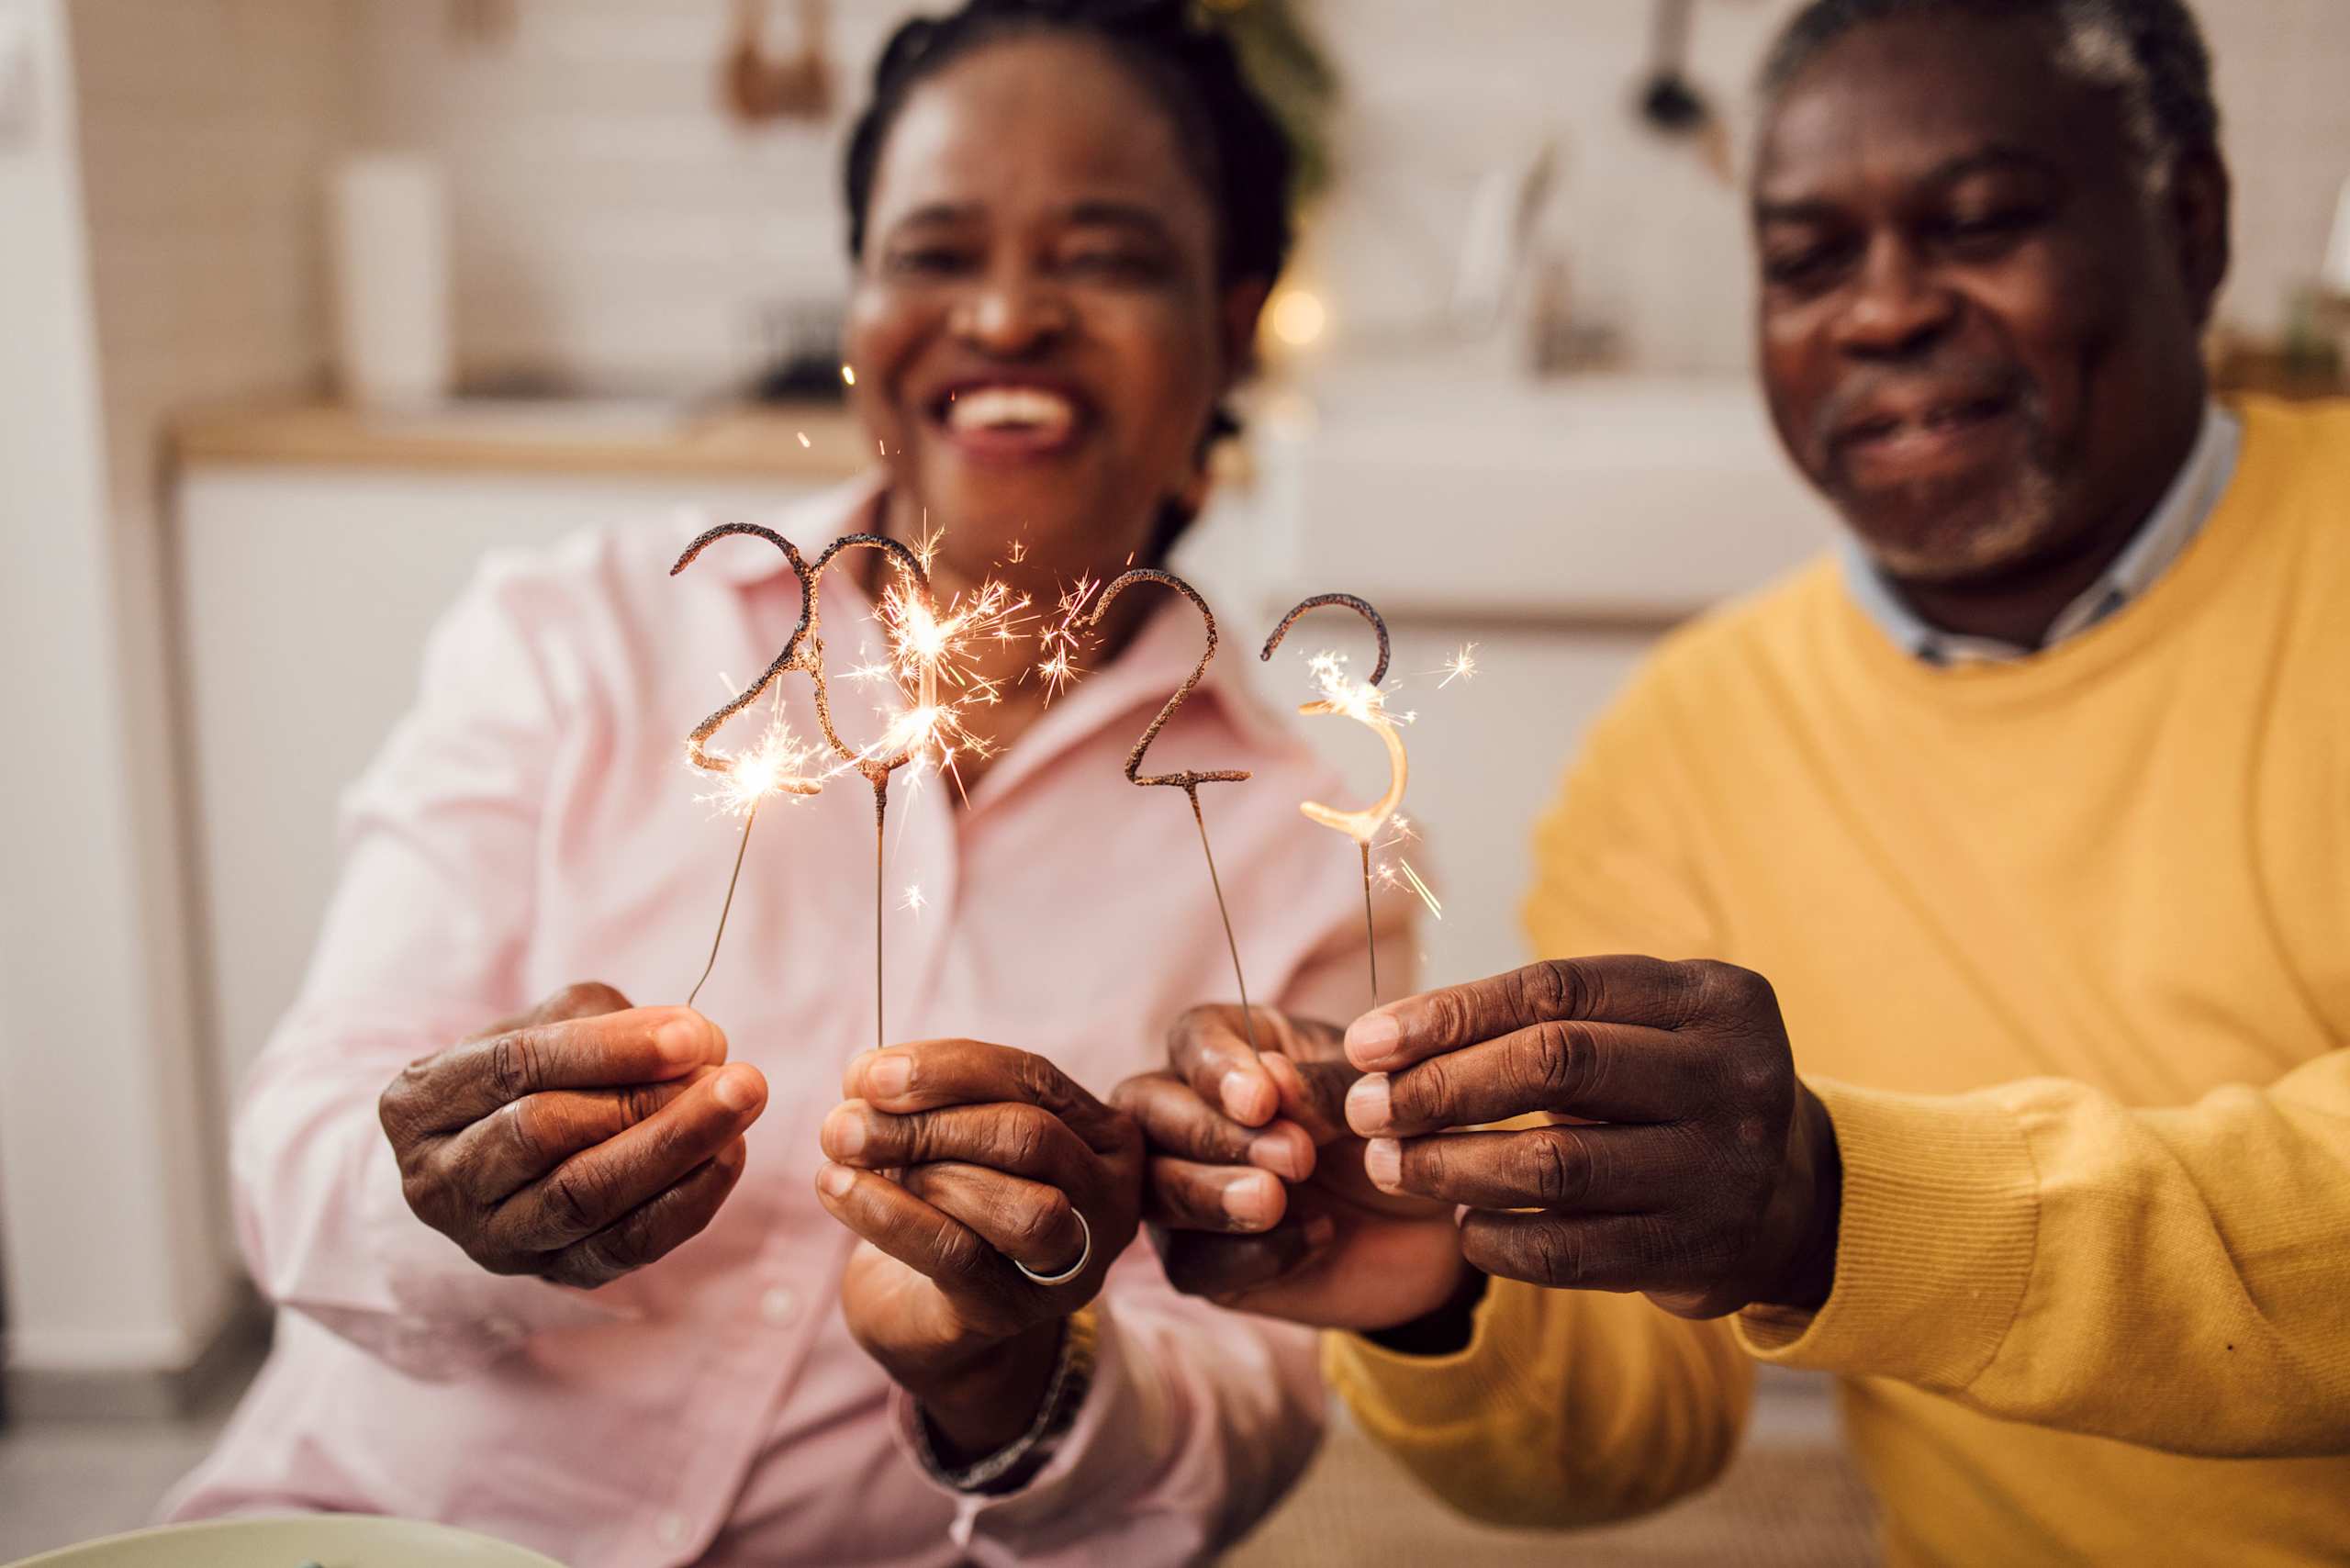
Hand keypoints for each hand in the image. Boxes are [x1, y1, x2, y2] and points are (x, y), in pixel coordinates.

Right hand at [377, 982, 768, 1288]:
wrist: (506, 1151)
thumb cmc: (533, 1070)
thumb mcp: (552, 1024)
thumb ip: (614, 1022)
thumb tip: (696, 1042)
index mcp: (420, 1103)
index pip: (513, 1067)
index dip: (608, 1050)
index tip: (692, 1034)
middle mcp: (439, 1181)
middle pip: (542, 1135)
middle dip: (646, 1102)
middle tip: (734, 1076)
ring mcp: (490, 1239)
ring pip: (582, 1198)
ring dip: (675, 1149)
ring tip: (741, 1105)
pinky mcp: (550, 1275)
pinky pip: (622, 1246)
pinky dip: (686, 1200)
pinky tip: (730, 1154)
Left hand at [817, 1040, 1142, 1462]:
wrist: (930, 1314)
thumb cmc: (946, 1204)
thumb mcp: (950, 1138)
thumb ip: (929, 1102)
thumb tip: (870, 1077)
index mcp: (1101, 1135)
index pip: (1034, 1080)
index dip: (950, 1069)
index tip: (869, 1073)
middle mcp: (1108, 1197)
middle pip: (1031, 1137)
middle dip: (931, 1119)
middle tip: (844, 1120)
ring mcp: (1073, 1262)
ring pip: (1018, 1206)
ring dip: (919, 1169)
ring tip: (844, 1154)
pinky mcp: (1016, 1310)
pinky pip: (957, 1254)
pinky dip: (888, 1215)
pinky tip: (836, 1189)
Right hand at [1112, 1005, 1465, 1331]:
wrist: (1432, 1225)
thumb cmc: (1399, 1133)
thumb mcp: (1381, 1096)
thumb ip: (1329, 1086)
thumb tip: (1274, 1081)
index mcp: (1238, 1048)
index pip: (1193, 1038)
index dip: (1214, 1068)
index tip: (1262, 1100)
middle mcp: (1193, 1110)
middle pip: (1147, 1108)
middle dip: (1210, 1133)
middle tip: (1293, 1158)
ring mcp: (1187, 1185)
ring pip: (1151, 1187)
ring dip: (1207, 1194)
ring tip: (1274, 1202)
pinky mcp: (1201, 1258)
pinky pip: (1189, 1263)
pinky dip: (1245, 1256)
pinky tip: (1315, 1240)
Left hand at [1343, 956, 1839, 1318]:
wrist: (1793, 1198)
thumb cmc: (1673, 1089)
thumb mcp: (1643, 1028)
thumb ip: (1541, 1020)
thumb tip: (1384, 1044)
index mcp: (1714, 997)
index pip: (1557, 988)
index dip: (1450, 1013)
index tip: (1368, 1041)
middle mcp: (1732, 1077)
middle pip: (1555, 1064)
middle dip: (1440, 1086)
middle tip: (1367, 1108)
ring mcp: (1724, 1170)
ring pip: (1554, 1165)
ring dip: (1450, 1166)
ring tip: (1391, 1164)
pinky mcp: (1700, 1253)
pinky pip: (1569, 1250)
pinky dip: (1495, 1238)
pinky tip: (1462, 1224)